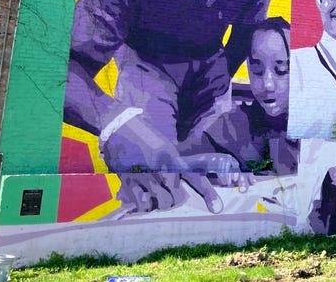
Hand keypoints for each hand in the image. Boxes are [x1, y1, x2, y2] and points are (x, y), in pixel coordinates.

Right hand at [102, 122, 223, 213]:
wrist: (119, 127)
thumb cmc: (145, 136)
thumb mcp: (166, 146)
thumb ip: (176, 164)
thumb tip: (182, 183)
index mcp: (173, 157)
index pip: (195, 176)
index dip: (207, 192)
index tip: (216, 208)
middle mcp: (160, 168)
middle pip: (176, 197)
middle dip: (175, 199)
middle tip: (171, 196)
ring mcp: (144, 176)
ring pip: (161, 203)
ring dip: (160, 203)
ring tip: (156, 196)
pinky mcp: (128, 182)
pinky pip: (142, 205)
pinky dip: (145, 205)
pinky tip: (143, 197)